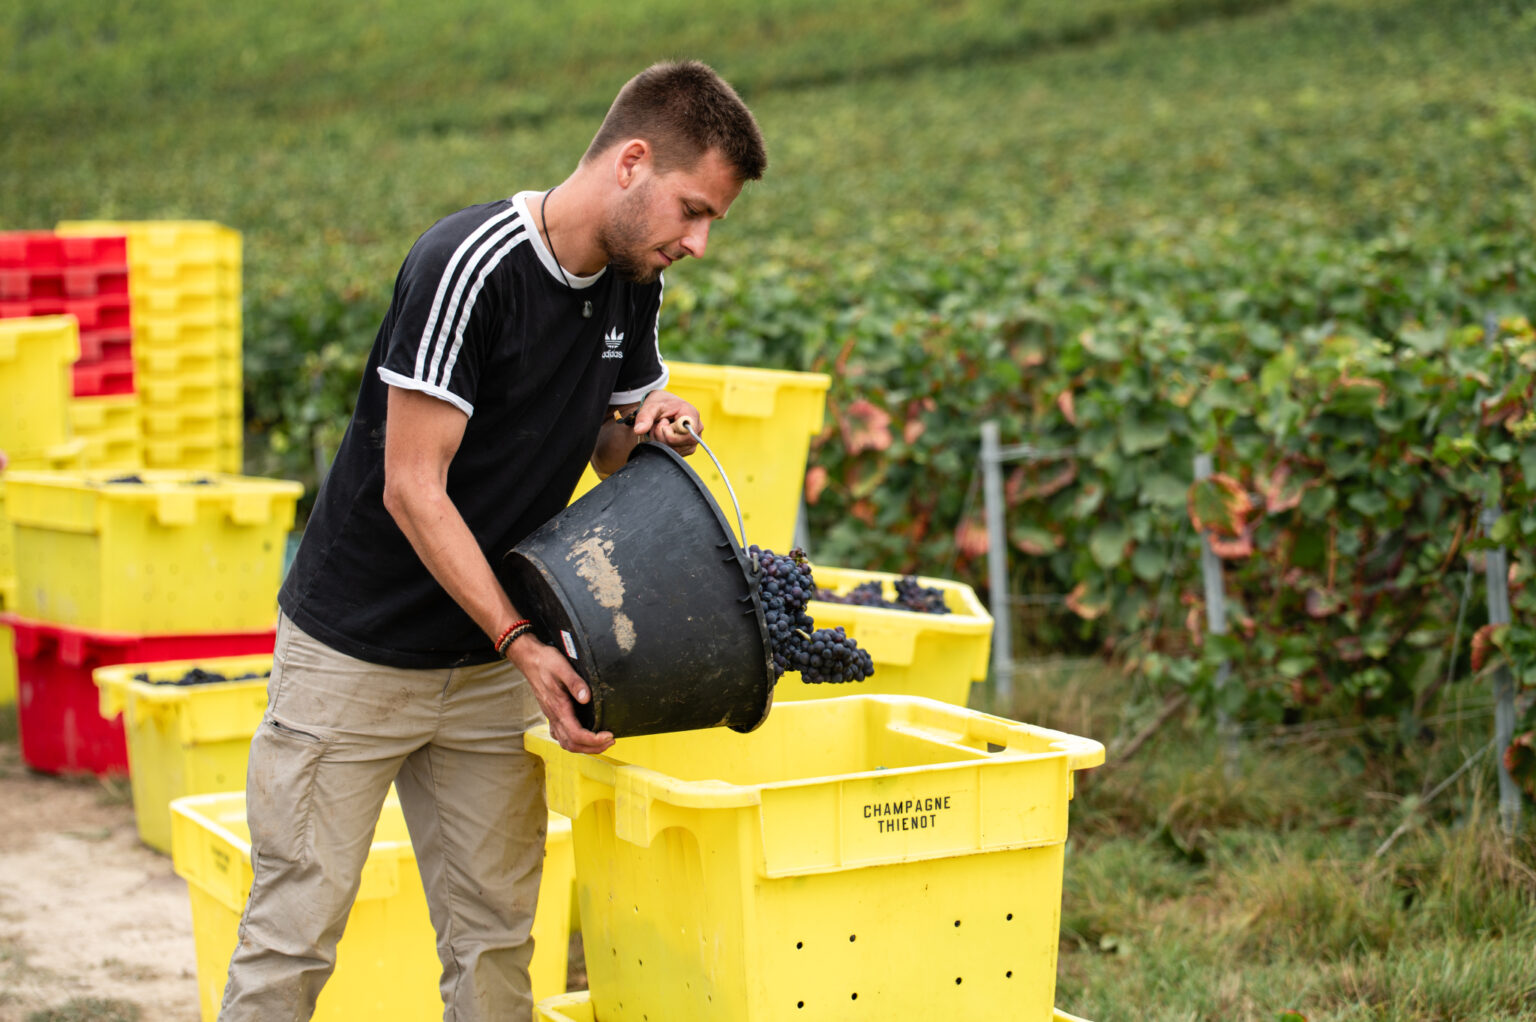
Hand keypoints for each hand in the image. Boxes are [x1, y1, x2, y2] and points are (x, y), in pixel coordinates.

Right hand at [506, 634, 614, 754]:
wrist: (529, 659)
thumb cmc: (545, 662)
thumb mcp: (562, 668)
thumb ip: (575, 683)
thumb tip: (586, 698)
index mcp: (558, 708)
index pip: (576, 735)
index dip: (594, 740)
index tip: (609, 735)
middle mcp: (554, 716)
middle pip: (572, 744)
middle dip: (593, 748)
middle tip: (610, 741)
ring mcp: (551, 717)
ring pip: (566, 743)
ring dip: (585, 748)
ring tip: (601, 742)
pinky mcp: (551, 714)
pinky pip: (561, 736)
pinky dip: (574, 742)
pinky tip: (583, 737)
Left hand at [631, 391, 701, 455]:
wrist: (662, 404)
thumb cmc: (659, 403)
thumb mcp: (651, 407)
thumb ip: (644, 417)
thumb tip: (638, 431)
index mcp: (691, 414)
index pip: (688, 435)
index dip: (672, 435)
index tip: (662, 423)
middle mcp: (697, 429)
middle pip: (680, 445)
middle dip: (663, 437)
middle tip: (657, 424)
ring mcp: (693, 440)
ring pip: (677, 451)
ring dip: (662, 442)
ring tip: (659, 428)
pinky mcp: (687, 447)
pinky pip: (675, 453)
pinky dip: (664, 446)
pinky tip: (662, 436)